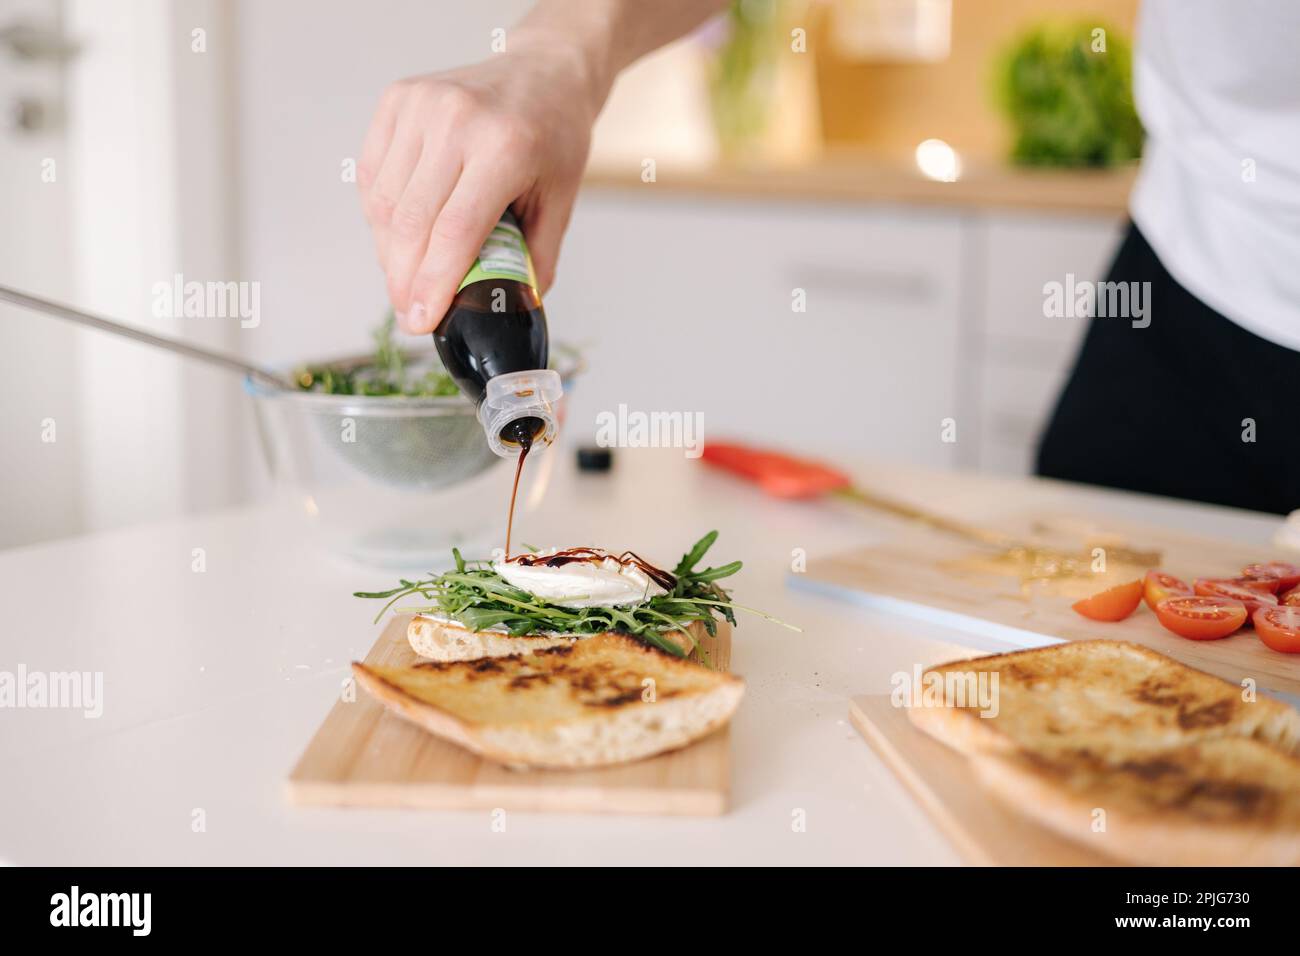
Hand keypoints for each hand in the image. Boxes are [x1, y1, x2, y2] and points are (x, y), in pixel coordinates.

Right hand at [358, 41, 604, 334]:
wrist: (544, 71)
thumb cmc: (554, 135)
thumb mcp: (560, 201)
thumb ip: (532, 260)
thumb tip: (505, 313)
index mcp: (505, 147)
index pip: (454, 231)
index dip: (432, 284)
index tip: (421, 321)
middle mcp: (457, 120)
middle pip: (411, 223)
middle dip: (404, 279)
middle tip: (411, 311)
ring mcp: (421, 105)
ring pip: (384, 204)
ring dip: (391, 251)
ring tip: (410, 274)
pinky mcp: (397, 100)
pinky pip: (373, 176)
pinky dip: (381, 216)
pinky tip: (403, 233)